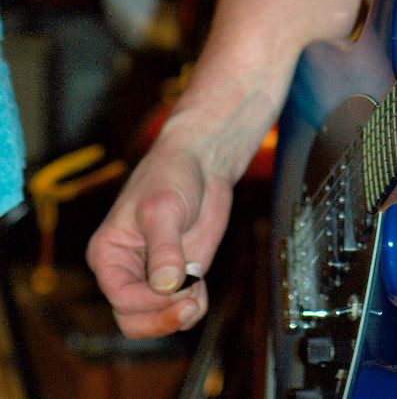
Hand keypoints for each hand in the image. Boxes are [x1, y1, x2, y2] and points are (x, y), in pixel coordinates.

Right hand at [86, 140, 232, 337]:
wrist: (202, 163)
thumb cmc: (172, 176)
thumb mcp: (164, 209)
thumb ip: (164, 249)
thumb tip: (165, 286)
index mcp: (108, 254)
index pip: (119, 297)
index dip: (147, 302)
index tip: (175, 289)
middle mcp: (127, 271)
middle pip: (132, 319)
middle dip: (159, 321)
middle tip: (189, 308)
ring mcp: (153, 276)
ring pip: (155, 320)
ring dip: (178, 315)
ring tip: (197, 292)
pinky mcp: (180, 276)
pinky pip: (181, 308)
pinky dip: (195, 306)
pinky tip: (202, 286)